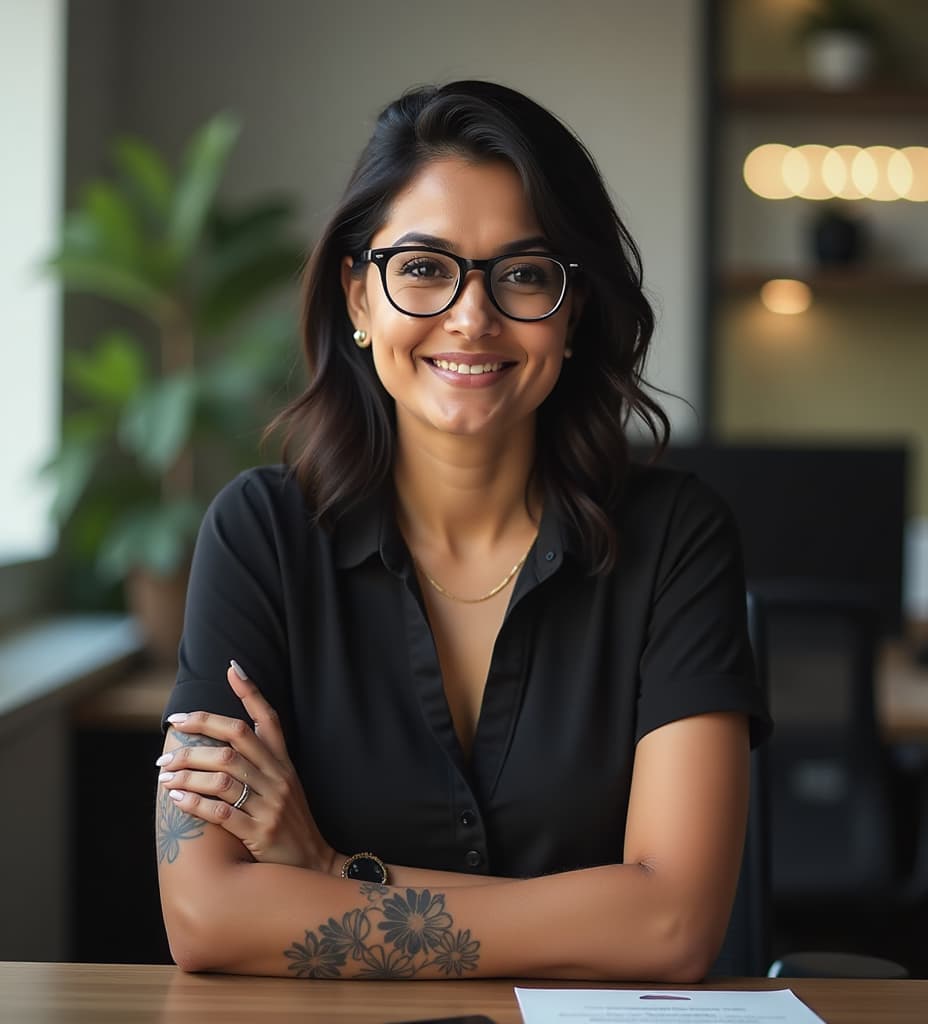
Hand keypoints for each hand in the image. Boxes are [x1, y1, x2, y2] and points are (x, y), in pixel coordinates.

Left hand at [158, 662, 338, 872]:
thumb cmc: (290, 822)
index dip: (251, 692)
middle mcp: (278, 778)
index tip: (231, 669)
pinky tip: (176, 798)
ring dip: (187, 771)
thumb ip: (264, 759)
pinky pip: (221, 812)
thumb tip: (235, 731)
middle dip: (199, 731)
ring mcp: (271, 805)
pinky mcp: (260, 833)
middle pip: (235, 741)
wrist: (313, 864)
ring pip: (222, 775)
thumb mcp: (286, 784)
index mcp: (284, 763)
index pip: (269, 718)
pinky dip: (194, 802)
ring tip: (164, 772)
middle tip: (171, 733)